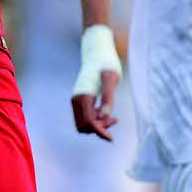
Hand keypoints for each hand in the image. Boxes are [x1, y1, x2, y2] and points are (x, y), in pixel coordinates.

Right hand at [70, 24, 122, 140]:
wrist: (97, 52)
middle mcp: (76, 100)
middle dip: (99, 128)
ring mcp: (76, 101)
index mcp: (83, 96)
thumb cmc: (106, 63)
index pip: (89, 122)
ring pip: (83, 124)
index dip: (100, 132)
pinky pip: (84, 118)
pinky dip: (95, 121)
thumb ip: (108, 97)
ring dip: (97, 126)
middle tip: (115, 119)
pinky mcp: (79, 100)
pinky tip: (107, 113)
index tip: (111, 138)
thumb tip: (105, 116)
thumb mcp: (112, 78)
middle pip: (84, 127)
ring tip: (113, 117)